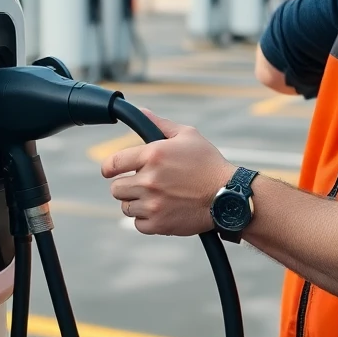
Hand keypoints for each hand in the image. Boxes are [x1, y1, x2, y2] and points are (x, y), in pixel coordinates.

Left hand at [100, 110, 235, 235]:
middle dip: (127, 186)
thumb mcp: (187, 135)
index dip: (109, 168)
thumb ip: (159, 124)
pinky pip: (138, 224)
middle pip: (116, 188)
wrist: (228, 196)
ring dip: (137, 203)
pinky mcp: (159, 224)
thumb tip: (140, 112)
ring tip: (156, 198)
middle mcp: (149, 180)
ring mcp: (153, 204)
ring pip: (126, 207)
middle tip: (143, 184)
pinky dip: (147, 220)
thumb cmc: (209, 163)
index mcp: (153, 154)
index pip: (113, 163)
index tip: (110, 171)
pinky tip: (162, 210)